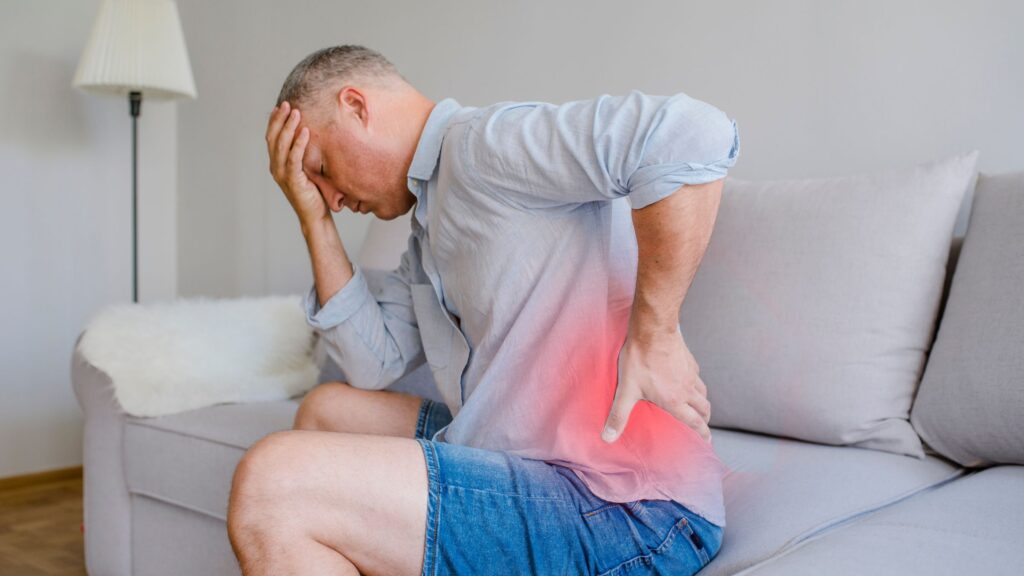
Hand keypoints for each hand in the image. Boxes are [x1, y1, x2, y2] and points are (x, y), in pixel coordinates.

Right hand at [266, 101, 328, 225]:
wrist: (315, 215)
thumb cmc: (313, 192)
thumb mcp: (306, 169)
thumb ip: (302, 155)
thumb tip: (309, 134)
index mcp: (277, 164)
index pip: (272, 138)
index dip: (274, 122)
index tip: (280, 107)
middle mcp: (276, 168)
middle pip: (274, 138)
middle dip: (280, 119)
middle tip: (287, 104)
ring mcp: (282, 174)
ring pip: (282, 146)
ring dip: (289, 127)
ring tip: (296, 112)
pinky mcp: (293, 180)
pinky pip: (294, 158)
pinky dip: (298, 144)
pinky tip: (305, 132)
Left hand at [602, 328, 711, 442]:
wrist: (652, 330)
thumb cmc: (640, 359)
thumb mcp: (627, 390)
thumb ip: (619, 415)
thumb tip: (607, 437)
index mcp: (675, 400)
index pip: (695, 422)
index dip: (702, 433)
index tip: (706, 441)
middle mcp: (687, 389)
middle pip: (704, 408)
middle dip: (704, 419)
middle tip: (702, 424)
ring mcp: (690, 373)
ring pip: (703, 392)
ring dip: (702, 402)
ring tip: (698, 406)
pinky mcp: (689, 360)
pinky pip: (697, 376)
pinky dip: (696, 384)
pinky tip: (688, 381)